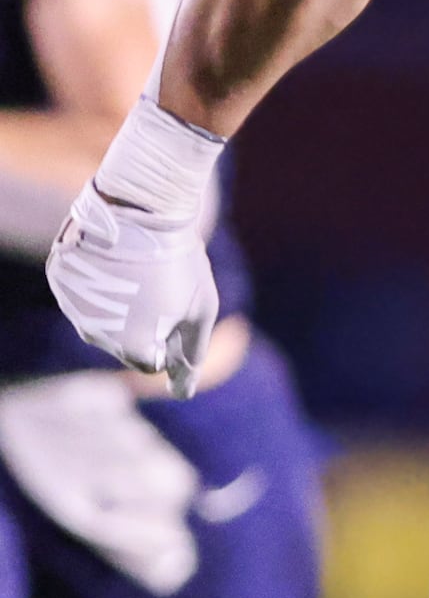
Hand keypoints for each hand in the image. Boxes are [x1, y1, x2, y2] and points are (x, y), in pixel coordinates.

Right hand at [47, 179, 218, 397]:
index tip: (173, 303)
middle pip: (123, 343)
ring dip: (118, 303)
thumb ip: (191, 355)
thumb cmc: (179, 260)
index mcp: (134, 350)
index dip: (168, 332)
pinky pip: (81, 292)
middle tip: (155, 283)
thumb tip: (184, 392)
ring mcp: (74, 308)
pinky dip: (96, 282)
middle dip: (142, 322)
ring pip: (100, 319)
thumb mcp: (200, 310)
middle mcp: (97, 337)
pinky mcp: (60, 281)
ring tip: (134, 270)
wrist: (141, 205)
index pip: (153, 362)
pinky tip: (111, 260)